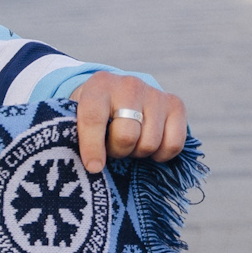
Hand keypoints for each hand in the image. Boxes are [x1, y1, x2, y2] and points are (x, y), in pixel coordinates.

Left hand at [70, 72, 186, 173]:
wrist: (119, 93)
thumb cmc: (94, 112)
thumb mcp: (77, 116)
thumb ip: (75, 133)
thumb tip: (90, 165)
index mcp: (98, 86)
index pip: (94, 119)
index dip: (92, 147)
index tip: (93, 167)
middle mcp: (129, 85)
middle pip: (126, 136)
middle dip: (117, 151)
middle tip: (112, 148)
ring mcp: (155, 93)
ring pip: (149, 144)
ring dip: (137, 153)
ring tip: (128, 143)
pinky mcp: (176, 104)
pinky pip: (173, 144)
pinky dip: (161, 155)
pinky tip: (147, 146)